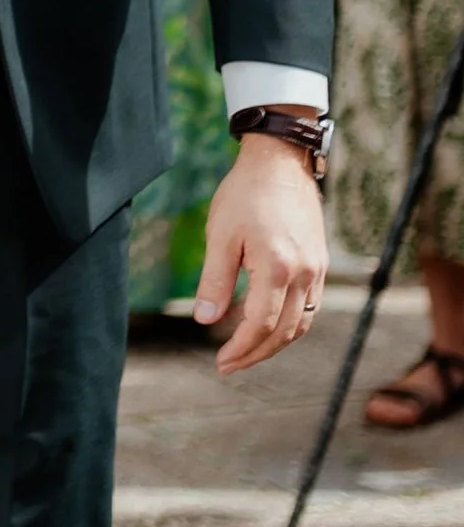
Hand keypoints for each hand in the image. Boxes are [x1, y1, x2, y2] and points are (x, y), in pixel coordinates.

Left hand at [195, 131, 328, 371]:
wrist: (281, 161)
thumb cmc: (245, 194)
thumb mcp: (220, 235)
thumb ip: (215, 280)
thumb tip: (205, 321)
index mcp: (278, 267)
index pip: (261, 325)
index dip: (240, 348)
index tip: (220, 362)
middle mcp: (305, 273)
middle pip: (285, 332)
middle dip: (256, 354)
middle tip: (229, 365)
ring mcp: (317, 269)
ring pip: (302, 323)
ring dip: (275, 343)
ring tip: (247, 352)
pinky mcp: (320, 263)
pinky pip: (311, 306)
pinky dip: (291, 324)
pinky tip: (269, 326)